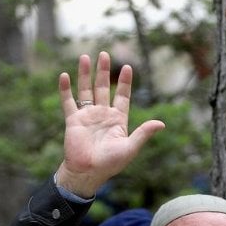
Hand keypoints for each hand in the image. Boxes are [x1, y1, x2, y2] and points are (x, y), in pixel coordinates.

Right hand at [54, 52, 165, 198]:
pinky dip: (66, 89)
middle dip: (103, 71)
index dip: (124, 82)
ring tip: (85, 56)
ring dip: (85, 74)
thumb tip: (161, 124)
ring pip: (85, 90)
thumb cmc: (110, 163)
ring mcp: (87, 116)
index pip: (122, 96)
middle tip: (104, 54)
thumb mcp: (130, 147)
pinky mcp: (73, 120)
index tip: (127, 67)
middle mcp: (102, 115)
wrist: (88, 172)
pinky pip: (68, 102)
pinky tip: (64, 76)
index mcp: (117, 120)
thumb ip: (143, 133)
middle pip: (103, 88)